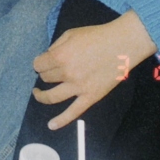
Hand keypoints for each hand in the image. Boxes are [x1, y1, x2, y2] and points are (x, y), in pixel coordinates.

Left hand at [30, 10, 155, 130]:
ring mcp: (78, 87)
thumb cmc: (95, 36)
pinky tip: (51, 125)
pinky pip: (73, 112)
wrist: (121, 45)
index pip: (39, 65)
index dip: (39, 62)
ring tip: (38, 93)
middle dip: (45, 74)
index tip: (43, 61)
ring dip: (42, 96)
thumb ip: (55, 47)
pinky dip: (61, 120)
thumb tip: (47, 58)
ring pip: (52, 97)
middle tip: (50, 70)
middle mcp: (66, 73)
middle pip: (46, 79)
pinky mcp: (90, 97)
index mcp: (60, 56)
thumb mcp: (70, 34)